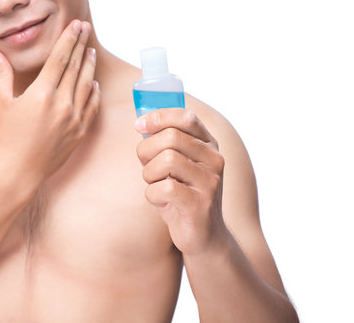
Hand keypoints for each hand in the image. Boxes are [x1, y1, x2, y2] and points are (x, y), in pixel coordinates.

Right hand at [0, 20, 99, 188]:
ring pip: (86, 85)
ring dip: (89, 66)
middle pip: (76, 67)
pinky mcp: (79, 133)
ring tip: (91, 51)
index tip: (75, 25)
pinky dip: (94, 92)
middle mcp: (62, 104)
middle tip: (86, 29)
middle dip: (81, 45)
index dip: (69, 39)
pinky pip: (92, 107)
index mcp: (42, 93)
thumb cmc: (4, 139)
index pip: (60, 58)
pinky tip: (93, 83)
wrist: (17, 174)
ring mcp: (74, 119)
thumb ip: (1, 75)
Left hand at [135, 108, 228, 256]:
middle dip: (146, 150)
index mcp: (208, 145)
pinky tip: (160, 201)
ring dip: (149, 174)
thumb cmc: (182, 195)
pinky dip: (152, 194)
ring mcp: (210, 182)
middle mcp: (214, 160)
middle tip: (145, 166)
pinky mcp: (200, 204)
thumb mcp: (176, 165)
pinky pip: (164, 188)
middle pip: (171, 137)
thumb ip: (164, 143)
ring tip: (155, 184)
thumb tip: (142, 122)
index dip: (158, 117)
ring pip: (166, 160)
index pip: (186, 117)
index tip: (138, 125)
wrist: (204, 236)